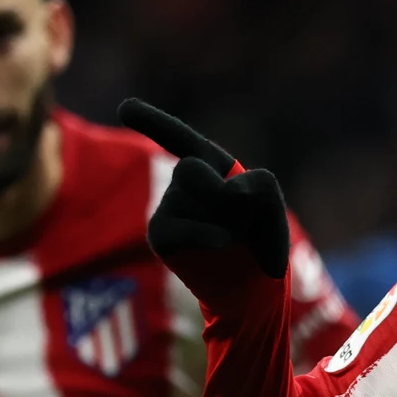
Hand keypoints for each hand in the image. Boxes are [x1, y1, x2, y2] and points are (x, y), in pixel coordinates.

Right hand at [118, 99, 289, 278]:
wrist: (250, 288)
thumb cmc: (259, 242)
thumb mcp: (273, 209)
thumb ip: (263, 189)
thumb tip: (229, 192)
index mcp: (210, 164)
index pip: (178, 137)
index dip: (151, 121)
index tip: (124, 108)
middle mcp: (184, 180)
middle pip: (189, 169)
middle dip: (220, 195)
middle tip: (243, 219)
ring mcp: (170, 206)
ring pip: (196, 202)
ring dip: (228, 222)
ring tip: (234, 240)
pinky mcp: (161, 234)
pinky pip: (181, 227)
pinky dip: (206, 235)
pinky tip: (222, 244)